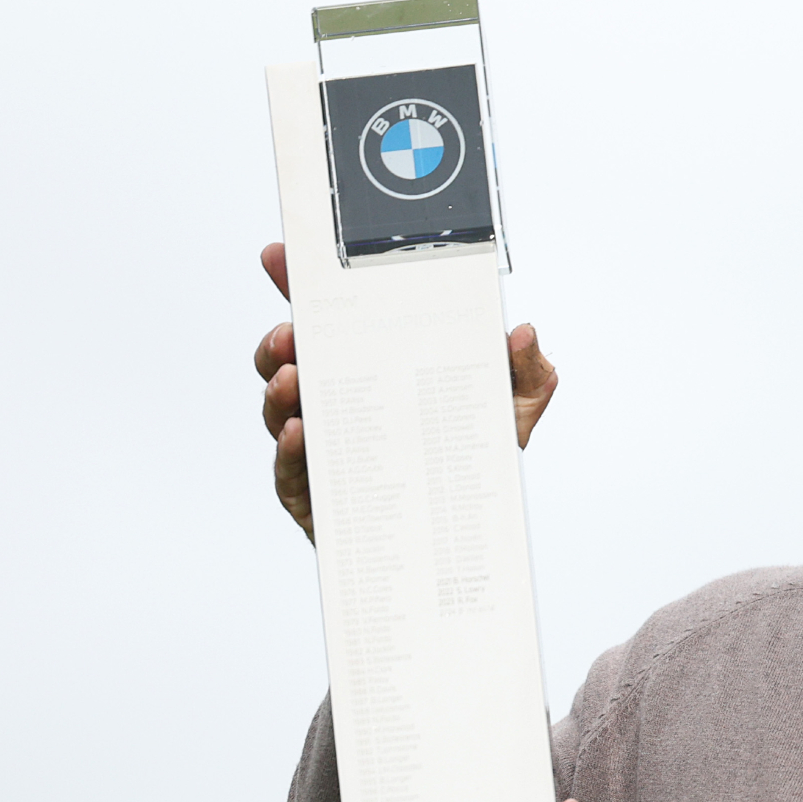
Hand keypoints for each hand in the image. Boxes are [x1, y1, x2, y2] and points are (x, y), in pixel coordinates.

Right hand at [253, 242, 558, 540]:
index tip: (282, 257)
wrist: (467, 544)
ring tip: (292, 378)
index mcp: (371, 370)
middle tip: (290, 332)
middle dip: (279, 342)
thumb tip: (523, 334)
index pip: (327, 321)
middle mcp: (339, 405)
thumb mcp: (510, 413)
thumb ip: (525, 373)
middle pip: (287, 362)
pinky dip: (288, 450)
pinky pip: (290, 472)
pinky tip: (300, 432)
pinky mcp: (316, 499)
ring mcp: (322, 450)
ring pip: (279, 413)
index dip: (299, 287)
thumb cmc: (474, 468)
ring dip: (277, 392)